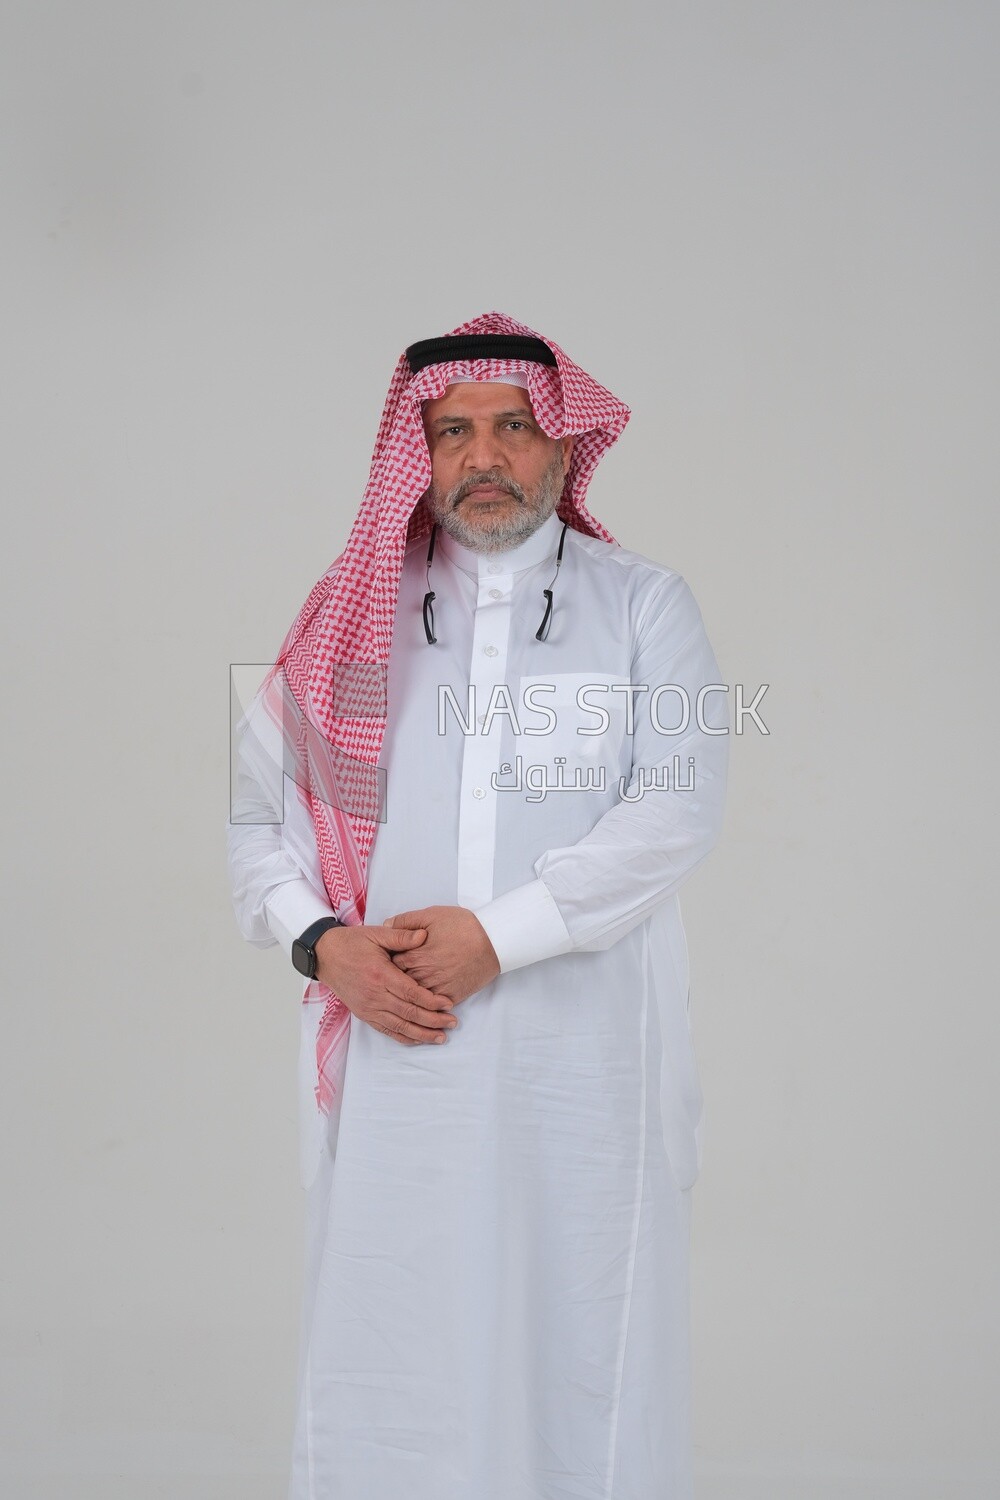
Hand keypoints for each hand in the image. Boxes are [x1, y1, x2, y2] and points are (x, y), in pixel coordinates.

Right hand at [314, 924, 457, 1045]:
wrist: (325, 955)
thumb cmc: (352, 943)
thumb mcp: (377, 934)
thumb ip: (401, 936)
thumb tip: (424, 935)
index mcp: (380, 974)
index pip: (411, 993)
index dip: (431, 1001)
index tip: (449, 1003)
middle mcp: (374, 994)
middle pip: (408, 1012)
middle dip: (432, 1020)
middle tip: (452, 1022)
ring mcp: (368, 1007)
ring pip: (399, 1026)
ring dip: (421, 1033)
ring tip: (440, 1037)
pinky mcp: (364, 1013)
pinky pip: (385, 1030)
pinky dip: (403, 1036)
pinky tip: (417, 1039)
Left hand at [388, 906, 499, 1002]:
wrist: (493, 941)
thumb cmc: (463, 926)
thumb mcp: (432, 915)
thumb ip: (406, 921)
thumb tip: (386, 925)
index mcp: (415, 956)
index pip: (390, 966)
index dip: (387, 963)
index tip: (387, 962)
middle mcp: (423, 976)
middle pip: (399, 984)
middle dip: (394, 981)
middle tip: (393, 979)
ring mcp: (437, 989)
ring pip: (415, 999)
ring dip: (409, 996)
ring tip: (406, 992)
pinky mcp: (451, 997)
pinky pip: (433, 1007)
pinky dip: (426, 1006)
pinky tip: (423, 1003)